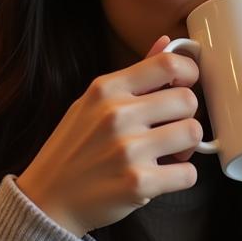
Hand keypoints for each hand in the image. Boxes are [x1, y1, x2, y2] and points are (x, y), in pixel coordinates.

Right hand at [17, 36, 202, 235]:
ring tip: (167, 154)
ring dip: (187, 147)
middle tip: (171, 129)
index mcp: (107, 89)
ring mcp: (128, 150)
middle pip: (188, 100)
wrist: (48, 199)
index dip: (189, 74)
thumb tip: (166, 42)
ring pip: (193, 133)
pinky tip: (161, 177)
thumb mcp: (93, 102)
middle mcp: (117, 115)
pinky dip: (180, 177)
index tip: (183, 87)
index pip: (169, 63)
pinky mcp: (138, 183)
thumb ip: (134, 75)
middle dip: (186, 115)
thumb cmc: (74, 148)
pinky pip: (188, 173)